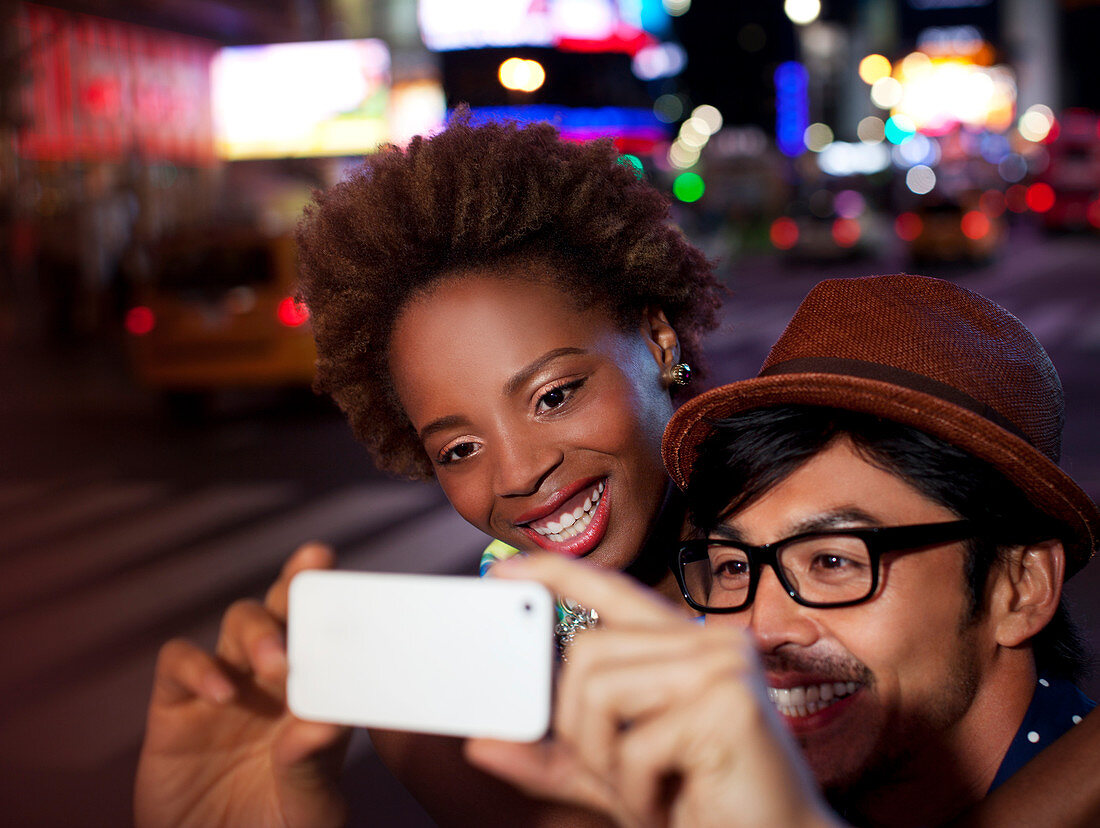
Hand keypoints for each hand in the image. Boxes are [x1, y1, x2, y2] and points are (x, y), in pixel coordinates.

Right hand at [134, 543, 350, 827]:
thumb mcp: (307, 810)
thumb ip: (312, 766)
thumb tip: (325, 722)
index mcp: (314, 695)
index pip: (328, 634)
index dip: (333, 597)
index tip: (340, 568)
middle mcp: (273, 681)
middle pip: (283, 610)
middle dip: (295, 589)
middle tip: (307, 591)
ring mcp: (227, 687)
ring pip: (237, 623)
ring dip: (257, 630)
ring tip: (274, 663)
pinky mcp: (177, 706)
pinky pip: (179, 662)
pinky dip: (197, 666)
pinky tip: (221, 693)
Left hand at [465, 554, 840, 827]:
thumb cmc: (698, 804)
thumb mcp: (612, 774)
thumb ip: (555, 757)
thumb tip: (481, 744)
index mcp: (683, 645)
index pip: (613, 589)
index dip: (556, 571)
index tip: (504, 568)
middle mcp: (708, 641)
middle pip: (588, 652)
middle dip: (579, 728)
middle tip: (617, 774)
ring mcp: (724, 665)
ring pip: (601, 691)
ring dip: (607, 762)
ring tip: (648, 791)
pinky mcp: (730, 704)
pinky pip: (635, 744)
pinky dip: (637, 790)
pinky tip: (672, 802)